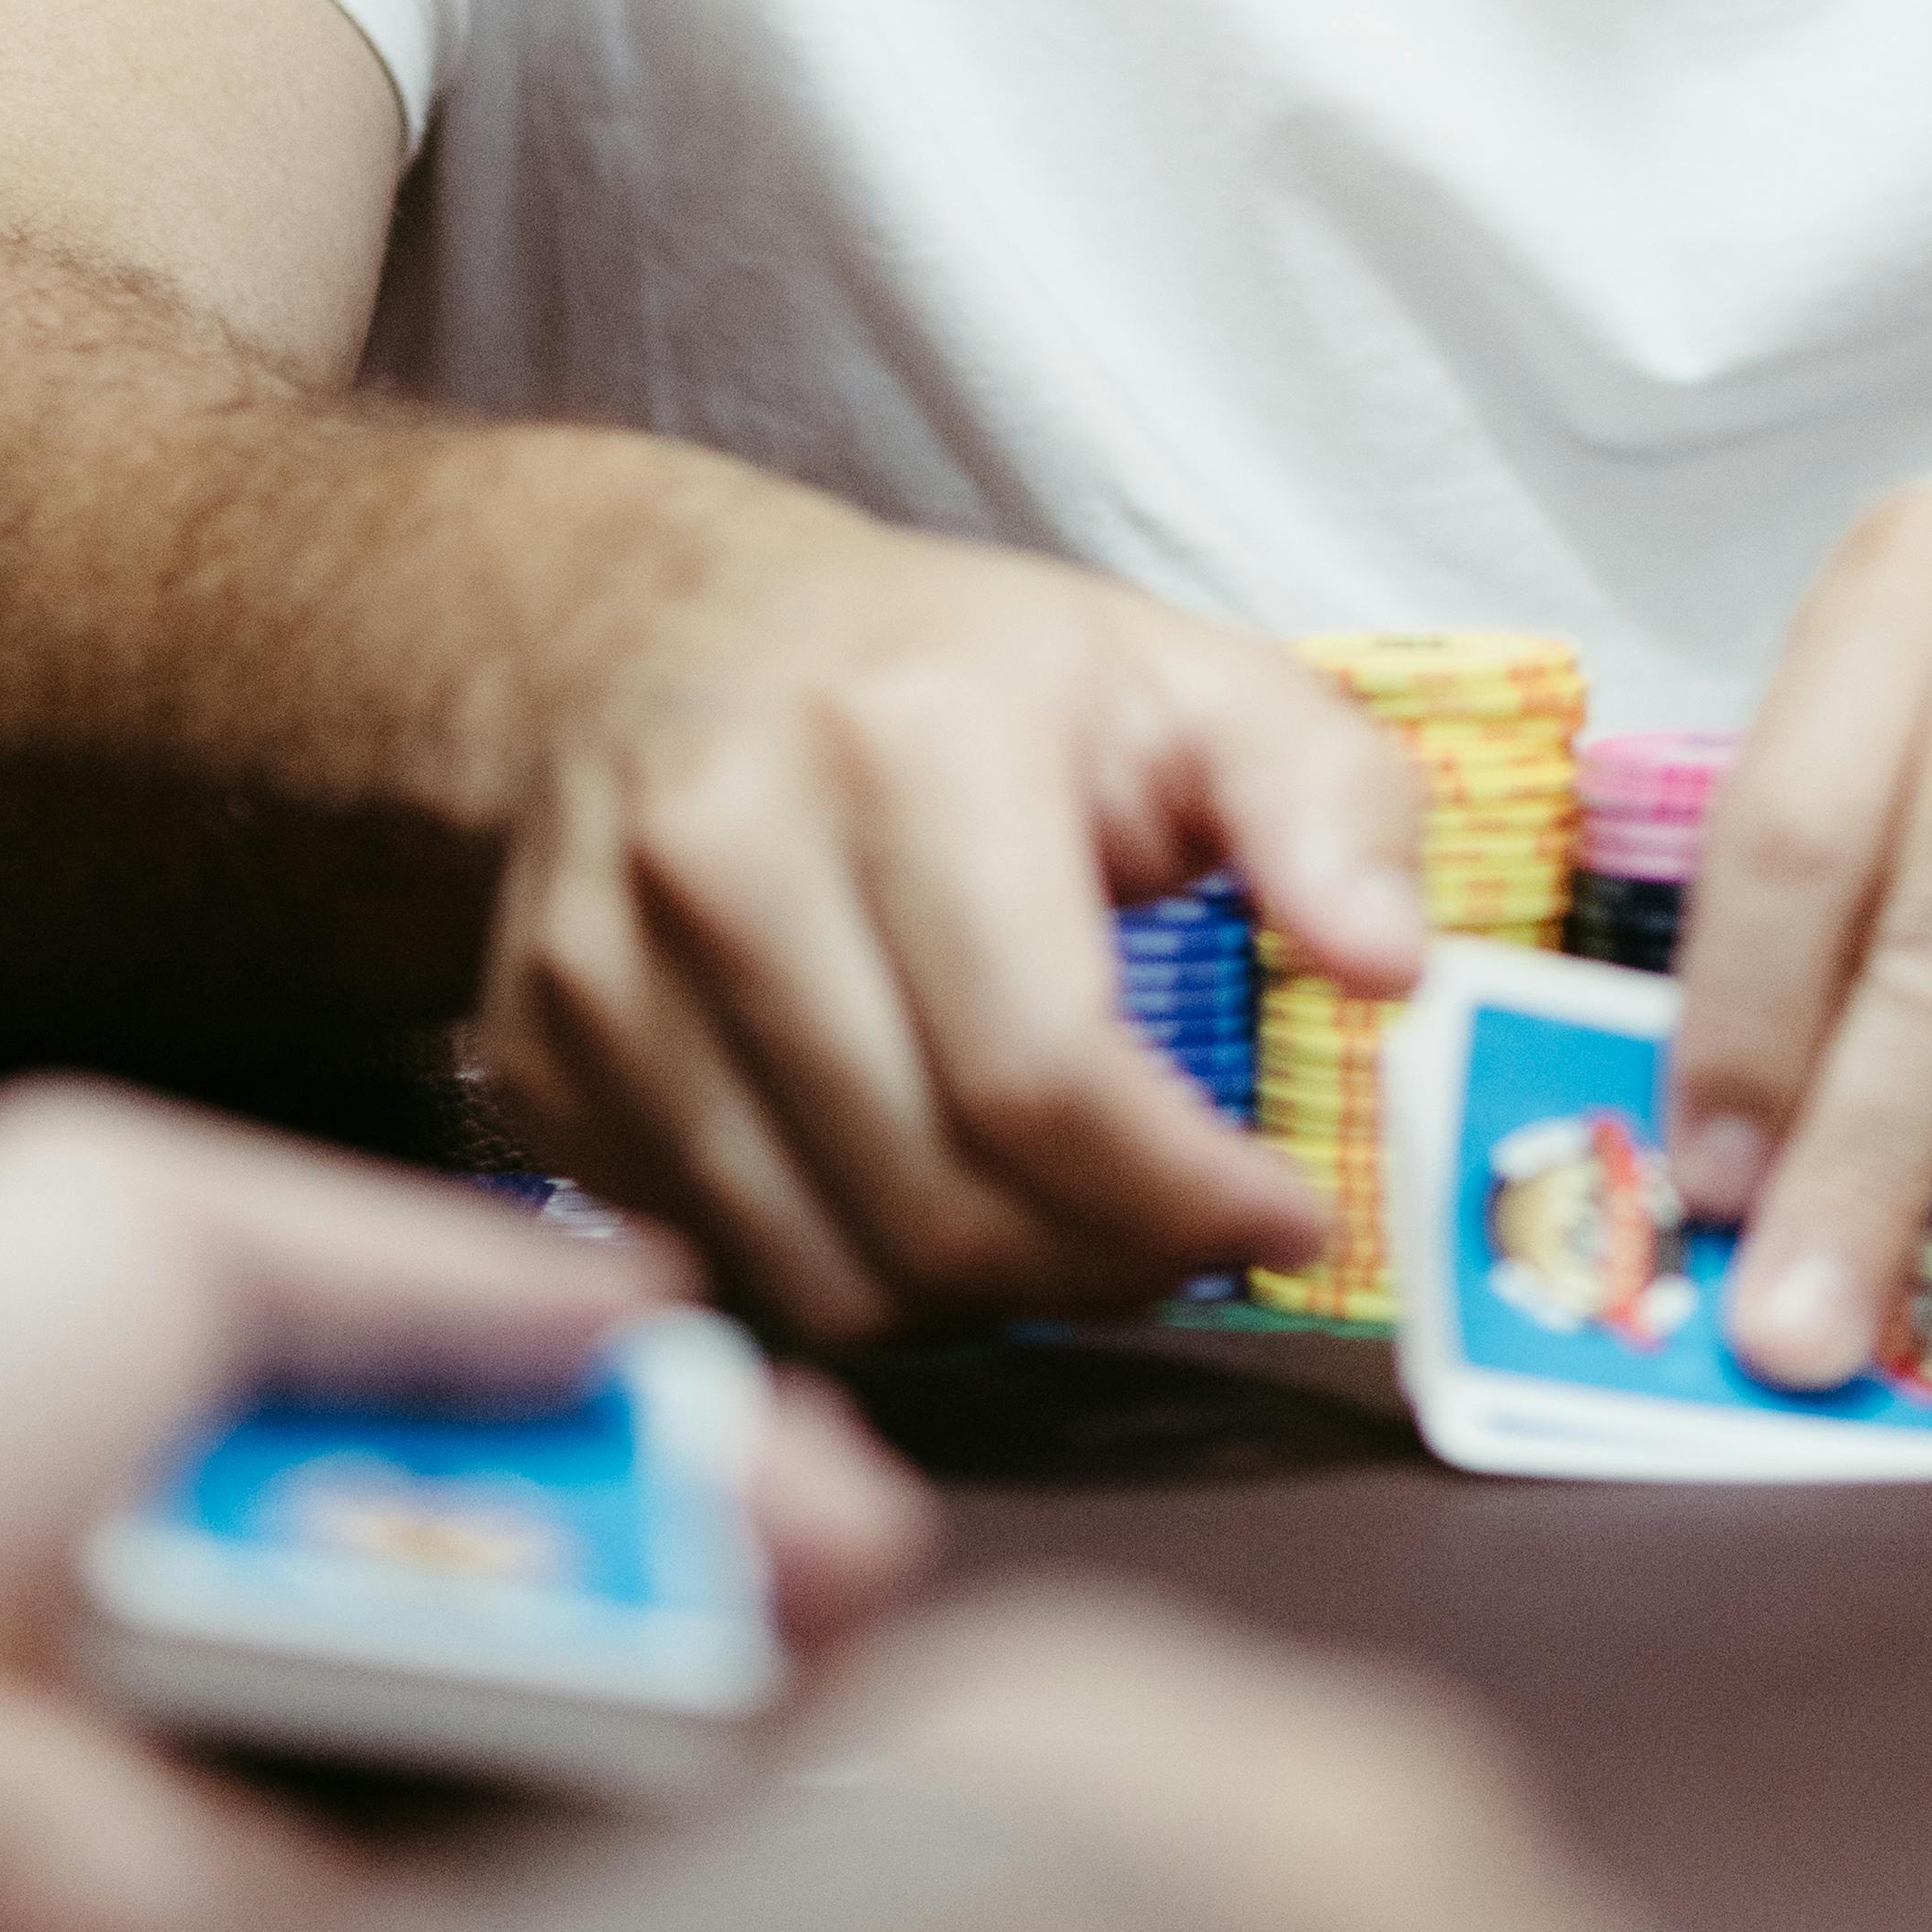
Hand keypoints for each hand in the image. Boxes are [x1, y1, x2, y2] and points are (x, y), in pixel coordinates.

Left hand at [0, 1084, 930, 1931]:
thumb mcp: (143, 1211)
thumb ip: (405, 1257)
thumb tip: (635, 1293)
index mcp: (232, 1423)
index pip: (510, 1421)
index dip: (655, 1411)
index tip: (770, 1397)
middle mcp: (283, 1603)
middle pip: (575, 1580)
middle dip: (736, 1540)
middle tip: (857, 1524)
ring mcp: (300, 1787)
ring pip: (573, 1735)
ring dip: (721, 1663)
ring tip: (843, 1583)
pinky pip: (511, 1888)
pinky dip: (640, 1814)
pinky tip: (761, 1716)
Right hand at [465, 443, 1428, 1333]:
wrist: (651, 635)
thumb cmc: (949, 675)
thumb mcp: (1179, 679)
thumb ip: (1330, 798)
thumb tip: (1393, 966)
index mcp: (902, 737)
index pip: (1042, 1073)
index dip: (1182, 1197)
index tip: (1282, 1218)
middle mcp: (720, 846)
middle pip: (935, 1201)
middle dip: (1103, 1265)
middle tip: (1185, 1238)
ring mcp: (599, 961)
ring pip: (825, 1271)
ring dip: (982, 1296)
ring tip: (1064, 1217)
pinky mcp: (538, 1056)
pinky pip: (722, 1264)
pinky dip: (848, 1275)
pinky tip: (923, 1189)